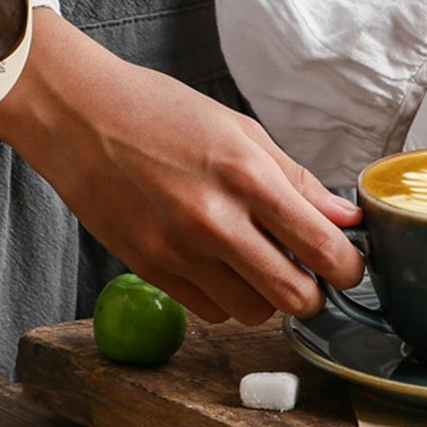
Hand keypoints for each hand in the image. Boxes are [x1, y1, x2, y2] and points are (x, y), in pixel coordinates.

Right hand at [0, 9, 363, 324]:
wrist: (76, 115)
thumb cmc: (160, 113)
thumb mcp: (241, 131)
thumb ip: (298, 181)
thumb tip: (347, 218)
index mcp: (247, 177)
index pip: (322, 247)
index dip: (349, 268)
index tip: (350, 267)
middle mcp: (215, 221)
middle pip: (294, 298)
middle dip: (315, 295)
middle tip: (312, 276)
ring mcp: (179, 251)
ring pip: (253, 313)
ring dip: (268, 298)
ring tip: (261, 265)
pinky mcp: (149, 269)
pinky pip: (210, 311)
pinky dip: (227, 299)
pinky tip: (222, 266)